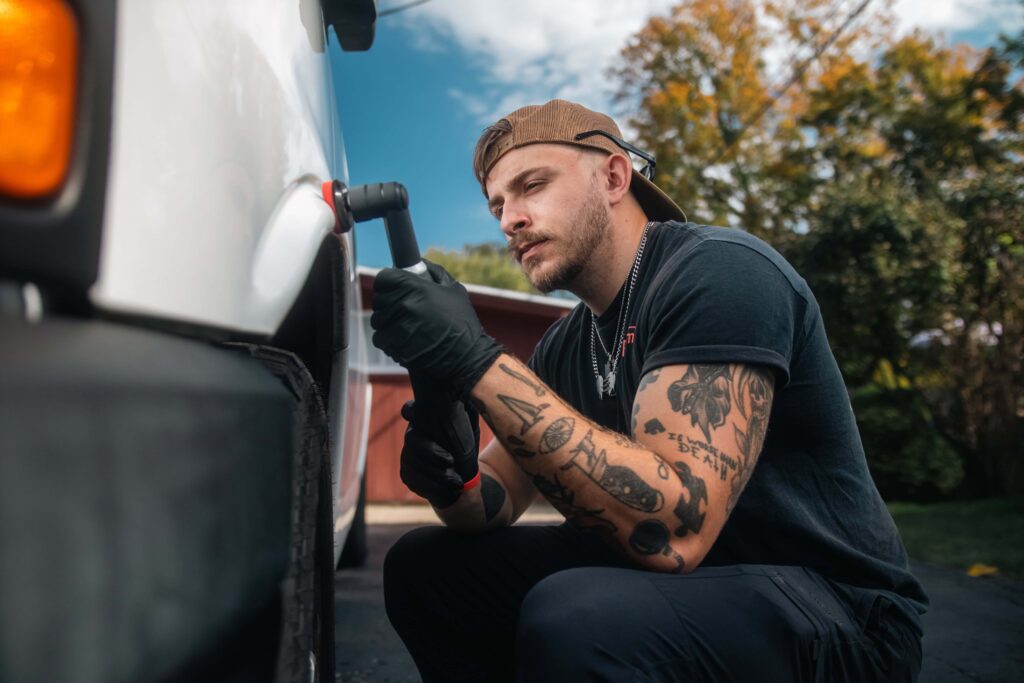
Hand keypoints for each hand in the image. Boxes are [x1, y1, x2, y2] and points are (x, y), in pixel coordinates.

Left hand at [371, 261, 502, 396]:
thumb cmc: (462, 323)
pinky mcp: (393, 345)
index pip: (384, 278)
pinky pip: (380, 338)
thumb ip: (434, 272)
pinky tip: (403, 339)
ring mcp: (396, 326)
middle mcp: (403, 304)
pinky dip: (388, 339)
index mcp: (415, 287)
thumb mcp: (453, 290)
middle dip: (389, 302)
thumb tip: (418, 262)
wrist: (465, 357)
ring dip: (388, 322)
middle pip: (380, 299)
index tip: (395, 287)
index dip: (389, 282)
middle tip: (403, 308)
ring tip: (406, 326)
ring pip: (378, 319)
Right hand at [399, 396, 479, 507]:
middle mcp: (412, 435)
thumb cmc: (466, 446)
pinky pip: (415, 480)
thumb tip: (472, 390)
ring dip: (438, 473)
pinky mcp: (407, 475)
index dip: (411, 410)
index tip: (414, 413)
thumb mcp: (470, 426)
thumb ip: (467, 408)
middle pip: (412, 438)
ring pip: (413, 462)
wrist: (462, 477)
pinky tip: (450, 488)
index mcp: (424, 419)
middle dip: (432, 451)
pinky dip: (434, 486)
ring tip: (457, 480)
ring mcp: (407, 455)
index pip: (410, 409)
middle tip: (451, 461)